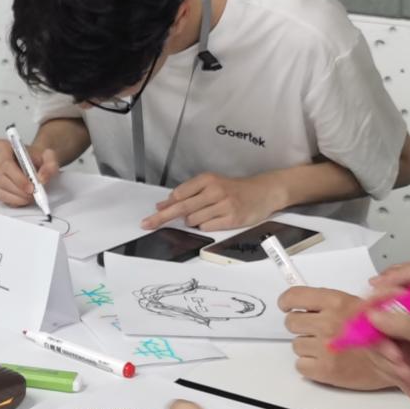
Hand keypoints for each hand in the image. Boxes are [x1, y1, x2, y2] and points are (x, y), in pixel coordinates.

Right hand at [0, 136, 59, 207]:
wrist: (33, 163)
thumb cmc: (35, 157)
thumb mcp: (48, 156)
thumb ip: (50, 164)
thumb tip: (42, 178)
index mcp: (1, 146)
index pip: (5, 162)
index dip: (18, 177)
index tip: (31, 186)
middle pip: (2, 177)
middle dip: (19, 189)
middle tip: (33, 193)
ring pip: (1, 189)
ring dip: (17, 196)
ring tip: (31, 196)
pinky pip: (0, 197)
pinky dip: (14, 201)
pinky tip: (24, 198)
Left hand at [142, 172, 286, 231]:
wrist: (263, 192)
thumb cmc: (234, 189)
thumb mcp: (211, 185)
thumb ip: (189, 193)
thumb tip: (164, 205)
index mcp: (208, 180)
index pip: (179, 194)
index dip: (166, 205)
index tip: (152, 213)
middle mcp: (215, 191)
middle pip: (181, 208)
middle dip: (162, 217)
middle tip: (146, 224)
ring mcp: (224, 205)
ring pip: (193, 220)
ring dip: (193, 222)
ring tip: (208, 214)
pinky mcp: (232, 219)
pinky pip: (207, 228)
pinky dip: (205, 227)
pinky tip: (216, 219)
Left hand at [280, 286, 396, 390]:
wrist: (401, 363)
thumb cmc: (385, 334)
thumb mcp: (364, 305)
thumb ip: (335, 301)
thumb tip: (309, 299)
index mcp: (337, 302)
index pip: (295, 297)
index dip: (287, 301)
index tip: (287, 306)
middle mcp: (328, 323)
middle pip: (291, 322)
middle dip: (301, 326)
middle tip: (316, 330)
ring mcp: (325, 348)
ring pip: (296, 344)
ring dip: (308, 346)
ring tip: (328, 347)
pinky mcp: (325, 371)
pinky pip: (300, 365)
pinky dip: (310, 365)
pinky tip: (327, 361)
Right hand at [357, 305, 409, 408]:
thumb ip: (406, 325)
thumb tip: (373, 314)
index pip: (391, 296)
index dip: (376, 304)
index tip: (369, 316)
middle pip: (376, 320)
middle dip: (380, 339)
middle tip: (394, 354)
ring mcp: (403, 346)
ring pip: (373, 343)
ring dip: (385, 359)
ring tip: (406, 370)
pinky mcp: (397, 365)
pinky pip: (377, 362)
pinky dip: (387, 370)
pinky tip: (408, 378)